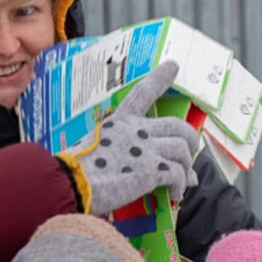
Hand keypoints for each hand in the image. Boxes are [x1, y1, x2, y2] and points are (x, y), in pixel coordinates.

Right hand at [57, 61, 199, 214]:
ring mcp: (146, 148)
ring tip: (184, 182)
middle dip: (190, 139)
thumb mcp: (93, 149)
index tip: (172, 66)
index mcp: (119, 122)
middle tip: (191, 151)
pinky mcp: (152, 169)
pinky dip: (180, 186)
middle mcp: (135, 130)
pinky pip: (178, 174)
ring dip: (187, 167)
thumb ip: (115, 151)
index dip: (159, 79)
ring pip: (182, 149)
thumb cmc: (75, 171)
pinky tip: (175, 195)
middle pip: (177, 126)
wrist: (70, 183)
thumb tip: (129, 169)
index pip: (142, 94)